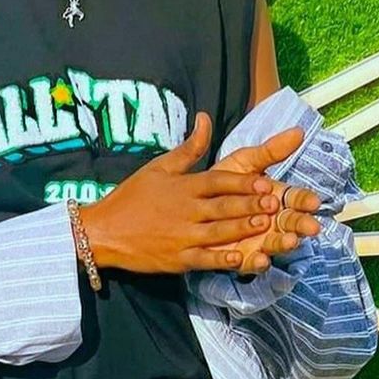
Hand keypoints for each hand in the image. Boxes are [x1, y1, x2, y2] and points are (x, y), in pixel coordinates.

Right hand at [79, 111, 288, 277]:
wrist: (103, 231)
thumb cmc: (132, 196)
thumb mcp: (159, 167)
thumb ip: (188, 148)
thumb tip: (206, 118)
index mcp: (182, 187)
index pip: (218, 181)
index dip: (242, 182)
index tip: (265, 181)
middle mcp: (185, 211)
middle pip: (223, 206)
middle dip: (250, 205)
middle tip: (275, 203)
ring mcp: (182, 236)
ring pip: (219, 232)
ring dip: (242, 229)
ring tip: (266, 225)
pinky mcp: (178, 259)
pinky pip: (204, 259)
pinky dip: (222, 260)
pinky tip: (241, 259)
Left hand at [210, 126, 322, 274]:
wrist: (189, 203)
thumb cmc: (223, 181)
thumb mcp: (244, 162)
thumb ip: (269, 151)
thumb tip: (298, 131)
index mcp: (276, 197)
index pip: (296, 199)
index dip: (305, 200)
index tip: (314, 201)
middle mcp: (271, 221)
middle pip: (291, 224)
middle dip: (302, 225)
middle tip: (312, 226)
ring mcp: (257, 240)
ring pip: (274, 243)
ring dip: (283, 243)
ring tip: (290, 241)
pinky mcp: (240, 257)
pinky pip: (249, 263)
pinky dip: (256, 262)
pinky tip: (260, 260)